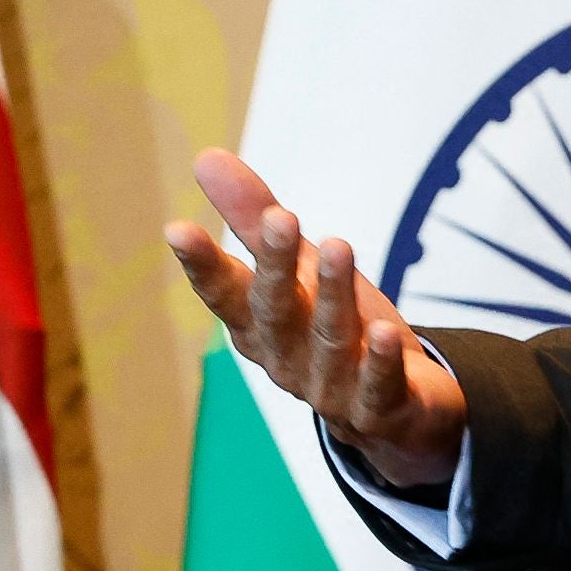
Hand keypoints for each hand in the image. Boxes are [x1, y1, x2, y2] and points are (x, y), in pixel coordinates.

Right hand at [165, 149, 468, 494]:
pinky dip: (381, 362)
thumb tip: (206, 156)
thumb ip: (255, 219)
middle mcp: (287, 360)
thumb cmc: (331, 326)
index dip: (202, 266)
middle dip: (276, 267)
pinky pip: (378, 388)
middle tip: (281, 216)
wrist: (393, 413)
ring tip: (338, 247)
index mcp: (258, 326)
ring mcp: (331, 390)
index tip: (178, 229)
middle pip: (276, 313)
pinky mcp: (379, 410)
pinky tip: (387, 333)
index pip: (224, 295)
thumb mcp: (297, 270)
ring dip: (333, 295)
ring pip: (330, 341)